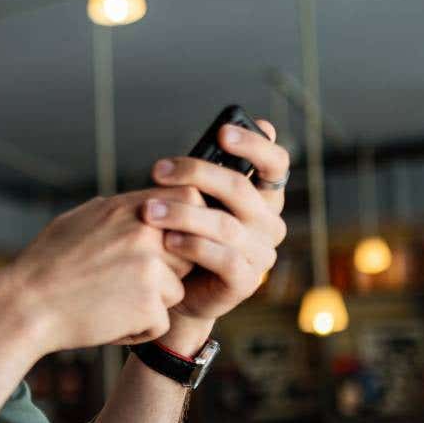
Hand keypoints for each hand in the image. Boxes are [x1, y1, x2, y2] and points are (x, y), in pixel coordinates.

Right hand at [0, 187, 202, 356]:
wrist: (25, 306)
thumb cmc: (44, 265)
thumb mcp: (76, 221)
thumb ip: (115, 212)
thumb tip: (140, 204)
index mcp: (125, 209)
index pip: (188, 199)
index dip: (187, 221)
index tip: (171, 240)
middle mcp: (143, 234)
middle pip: (187, 251)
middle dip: (166, 270)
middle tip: (125, 282)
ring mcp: (148, 270)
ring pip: (176, 290)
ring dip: (151, 303)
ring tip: (110, 303)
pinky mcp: (149, 306)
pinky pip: (161, 322)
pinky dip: (137, 329)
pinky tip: (106, 321)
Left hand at [144, 119, 289, 330]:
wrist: (176, 292)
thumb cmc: (183, 236)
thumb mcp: (193, 201)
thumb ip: (206, 174)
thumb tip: (223, 131)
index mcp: (262, 197)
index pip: (275, 164)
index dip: (254, 145)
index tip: (222, 132)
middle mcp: (268, 223)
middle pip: (240, 189)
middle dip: (196, 174)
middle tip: (158, 170)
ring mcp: (261, 254)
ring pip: (225, 225)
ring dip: (182, 213)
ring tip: (148, 210)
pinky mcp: (246, 281)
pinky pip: (223, 258)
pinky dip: (192, 246)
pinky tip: (166, 241)